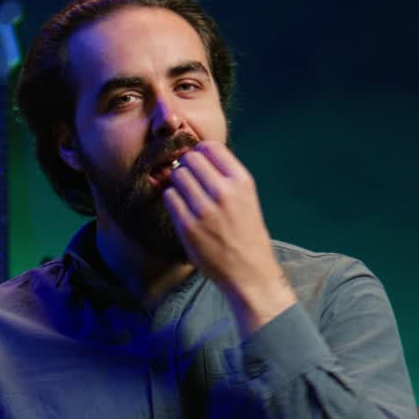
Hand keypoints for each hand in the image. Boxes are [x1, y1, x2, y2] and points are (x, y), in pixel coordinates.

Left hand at [163, 141, 295, 333]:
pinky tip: (182, 209)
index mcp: (242, 181)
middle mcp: (224, 192)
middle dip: (187, 167)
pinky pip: (169, 197)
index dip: (200, 153)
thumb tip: (196, 155)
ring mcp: (204, 209)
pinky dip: (172, 200)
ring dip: (178, 183)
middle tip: (191, 181)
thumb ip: (225, 176)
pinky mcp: (188, 226)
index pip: (210, 147)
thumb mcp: (246, 198)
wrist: (249, 271)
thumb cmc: (247, 233)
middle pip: (190, 159)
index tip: (199, 164)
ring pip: (177, 176)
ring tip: (187, 196)